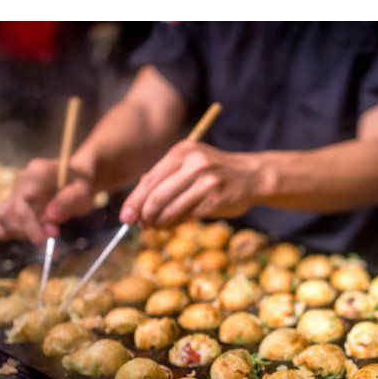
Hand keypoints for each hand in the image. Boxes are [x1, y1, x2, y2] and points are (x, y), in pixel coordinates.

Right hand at [0, 158, 96, 243]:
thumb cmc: (83, 182)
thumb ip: (68, 200)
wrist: (79, 175)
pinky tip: (26, 235)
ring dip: (17, 232)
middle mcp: (21, 180)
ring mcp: (15, 189)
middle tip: (49, 238)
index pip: (22, 203)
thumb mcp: (84, 189)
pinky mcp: (13, 200)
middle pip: (9, 212)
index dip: (30, 226)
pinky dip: (7, 230)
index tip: (42, 242)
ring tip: (39, 236)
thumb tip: (51, 216)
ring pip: (0, 216)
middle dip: (26, 232)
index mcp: (37, 173)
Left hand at [119, 141, 271, 227]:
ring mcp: (206, 182)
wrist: (252, 175)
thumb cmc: (215, 171)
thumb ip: (165, 176)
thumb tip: (137, 201)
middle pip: (157, 196)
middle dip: (144, 215)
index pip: (150, 180)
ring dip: (158, 223)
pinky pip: (186, 216)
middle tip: (140, 225)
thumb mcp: (190, 162)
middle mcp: (194, 164)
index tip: (125, 216)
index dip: (134, 201)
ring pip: (171, 209)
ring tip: (154, 227)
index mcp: (183, 151)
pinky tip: (170, 225)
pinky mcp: (215, 200)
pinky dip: (174, 224)